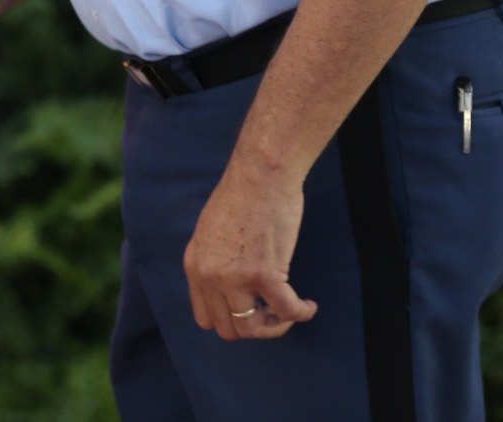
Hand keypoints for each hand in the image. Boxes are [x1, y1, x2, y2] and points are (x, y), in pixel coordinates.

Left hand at [182, 165, 318, 340]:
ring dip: (275, 326)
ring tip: (290, 311)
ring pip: (253, 329)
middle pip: (229, 329)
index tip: (251, 311)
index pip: (205, 318)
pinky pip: (286, 311)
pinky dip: (300, 313)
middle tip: (273, 313)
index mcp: (194, 266)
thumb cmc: (243, 195)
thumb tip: (231, 288)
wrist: (261, 172)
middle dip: (254, 327)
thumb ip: (215, 261)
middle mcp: (210, 276)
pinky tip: (309, 306)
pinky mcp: (265, 273)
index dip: (231, 321)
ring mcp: (235, 277)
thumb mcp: (211, 231)